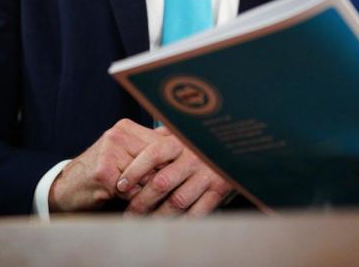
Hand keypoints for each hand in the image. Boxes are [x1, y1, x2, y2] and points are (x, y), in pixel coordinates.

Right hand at [48, 120, 169, 212]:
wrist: (66, 189)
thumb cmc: (101, 174)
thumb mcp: (125, 154)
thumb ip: (150, 147)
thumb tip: (184, 142)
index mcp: (126, 128)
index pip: (163, 143)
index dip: (172, 163)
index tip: (181, 175)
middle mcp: (118, 134)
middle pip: (158, 159)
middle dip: (161, 178)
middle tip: (167, 191)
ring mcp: (110, 151)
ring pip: (147, 175)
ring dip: (148, 192)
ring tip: (146, 198)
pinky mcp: (104, 172)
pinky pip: (132, 190)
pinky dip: (134, 201)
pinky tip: (129, 203)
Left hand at [117, 137, 232, 216]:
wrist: (238, 146)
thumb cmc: (201, 142)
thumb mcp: (184, 133)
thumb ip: (163, 135)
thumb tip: (134, 136)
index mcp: (182, 141)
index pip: (153, 154)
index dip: (134, 170)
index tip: (120, 185)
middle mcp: (194, 157)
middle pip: (162, 182)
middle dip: (141, 201)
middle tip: (129, 213)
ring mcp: (208, 174)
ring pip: (177, 201)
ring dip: (157, 215)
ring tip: (145, 222)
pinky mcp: (219, 190)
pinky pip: (197, 212)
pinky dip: (181, 221)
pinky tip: (169, 225)